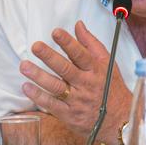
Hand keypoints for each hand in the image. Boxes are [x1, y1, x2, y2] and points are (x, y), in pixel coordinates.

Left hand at [20, 21, 130, 144]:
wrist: (120, 120)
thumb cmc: (112, 88)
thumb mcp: (107, 63)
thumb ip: (91, 43)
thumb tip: (78, 25)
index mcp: (95, 70)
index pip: (80, 54)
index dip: (68, 43)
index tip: (55, 32)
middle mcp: (86, 84)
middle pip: (65, 69)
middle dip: (49, 57)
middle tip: (36, 46)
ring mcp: (77, 100)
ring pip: (56, 87)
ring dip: (39, 76)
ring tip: (24, 66)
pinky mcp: (70, 115)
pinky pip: (52, 105)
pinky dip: (39, 96)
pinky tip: (27, 87)